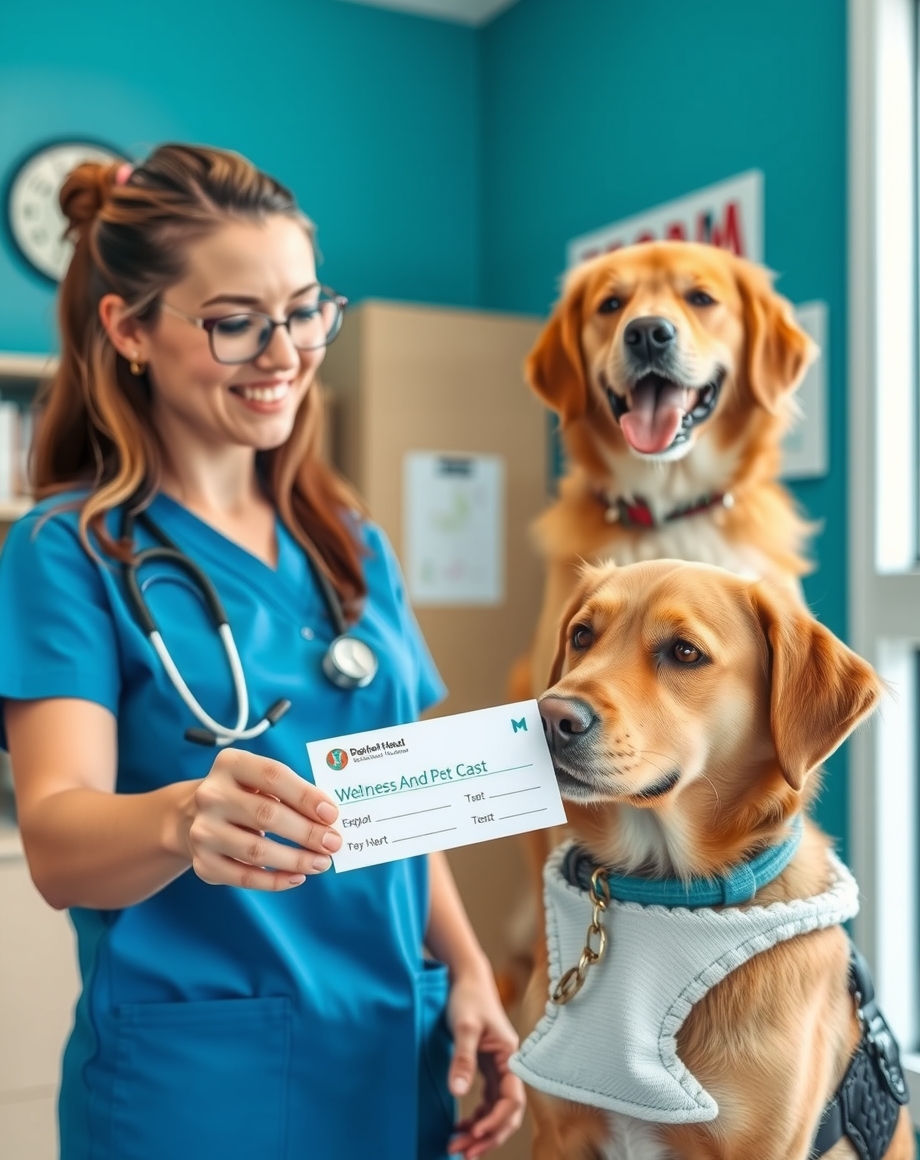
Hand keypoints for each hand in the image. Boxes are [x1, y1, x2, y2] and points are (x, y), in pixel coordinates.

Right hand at [183, 748, 341, 889]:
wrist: (192, 817)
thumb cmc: (243, 795)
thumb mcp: (260, 781)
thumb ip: (292, 792)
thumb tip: (328, 818)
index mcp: (230, 764)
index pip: (273, 775)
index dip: (305, 795)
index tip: (332, 814)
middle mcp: (211, 795)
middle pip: (267, 815)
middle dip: (307, 832)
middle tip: (333, 843)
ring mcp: (203, 830)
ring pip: (257, 851)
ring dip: (296, 860)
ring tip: (322, 862)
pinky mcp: (203, 862)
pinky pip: (244, 877)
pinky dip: (274, 880)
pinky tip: (297, 877)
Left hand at [446, 964, 525, 1158]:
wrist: (464, 976)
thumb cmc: (468, 996)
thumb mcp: (463, 1027)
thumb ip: (463, 1059)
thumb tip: (458, 1093)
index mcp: (510, 1057)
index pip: (512, 1100)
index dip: (496, 1122)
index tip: (475, 1134)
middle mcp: (508, 1065)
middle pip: (506, 1112)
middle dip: (488, 1136)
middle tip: (463, 1153)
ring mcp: (498, 1067)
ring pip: (495, 1110)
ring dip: (480, 1130)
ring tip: (457, 1146)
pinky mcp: (486, 1066)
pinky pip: (486, 1101)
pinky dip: (476, 1116)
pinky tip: (460, 1125)